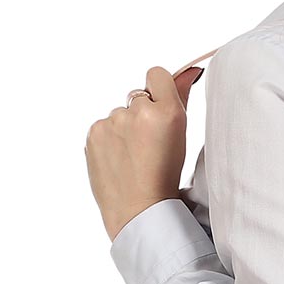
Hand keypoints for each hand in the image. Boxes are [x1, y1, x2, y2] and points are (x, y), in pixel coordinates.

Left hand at [86, 64, 203, 241]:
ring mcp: (112, 122)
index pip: (156, 74)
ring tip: (133, 159)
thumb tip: (189, 71)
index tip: (160, 111)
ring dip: (125, 129)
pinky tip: (119, 162)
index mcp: (167, 112)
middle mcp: (137, 111)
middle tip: (149, 146)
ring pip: (120, 115)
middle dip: (142, 115)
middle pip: (137, 97)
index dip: (159, 91)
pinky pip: (103, 128)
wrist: (139, 212)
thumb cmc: (165, 177)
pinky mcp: (93, 134)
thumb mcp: (181, 136)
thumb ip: (181, 97)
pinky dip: (109, 141)